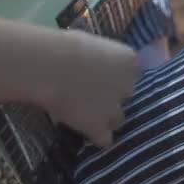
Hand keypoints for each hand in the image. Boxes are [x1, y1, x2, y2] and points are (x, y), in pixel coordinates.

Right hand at [41, 30, 136, 147]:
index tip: (101, 75)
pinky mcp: (99, 128)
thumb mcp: (91, 43)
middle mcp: (128, 86)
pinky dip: (96, 137)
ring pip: (118, 120)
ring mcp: (115, 109)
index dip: (116, 75)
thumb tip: (95, 61)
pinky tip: (84, 131)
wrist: (51, 66)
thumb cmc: (65, 46)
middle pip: (126, 96)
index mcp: (129, 61)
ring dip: (106, 118)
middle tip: (90, 94)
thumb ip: (101, 57)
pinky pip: (105, 139)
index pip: (132, 72)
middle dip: (111, 96)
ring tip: (85, 114)